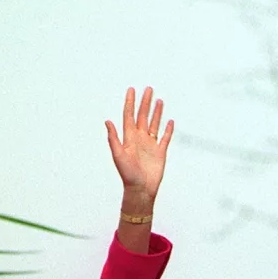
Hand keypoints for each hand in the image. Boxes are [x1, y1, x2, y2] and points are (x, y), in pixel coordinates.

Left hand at [106, 87, 173, 205]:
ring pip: (154, 124)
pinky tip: (170, 122)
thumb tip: (107, 121)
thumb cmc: (128, 175)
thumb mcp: (118, 155)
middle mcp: (140, 139)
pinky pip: (165, 138)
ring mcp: (150, 145)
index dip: (130, 103)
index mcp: (129, 138)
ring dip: (156, 113)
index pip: (129, 116)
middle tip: (148, 89)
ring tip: (159, 100)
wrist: (140, 189)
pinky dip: (168, 130)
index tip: (132, 90)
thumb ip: (113, 138)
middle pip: (143, 116)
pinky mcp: (160, 153)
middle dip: (145, 103)